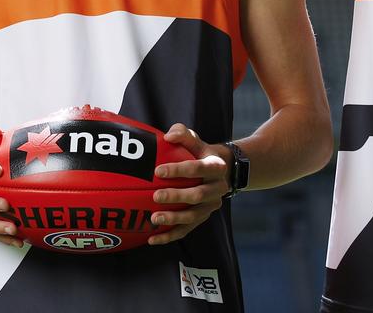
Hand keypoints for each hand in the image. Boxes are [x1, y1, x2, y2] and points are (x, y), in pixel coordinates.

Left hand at [148, 123, 229, 245]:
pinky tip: (151, 239)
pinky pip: (186, 230)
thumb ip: (182, 133)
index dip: (179, 170)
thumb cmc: (200, 153)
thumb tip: (168, 136)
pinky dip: (169, 236)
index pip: (198, 168)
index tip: (158, 171)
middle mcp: (217, 188)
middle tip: (156, 196)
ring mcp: (210, 206)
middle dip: (176, 197)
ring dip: (174, 219)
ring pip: (193, 216)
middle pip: (198, 195)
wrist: (221, 171)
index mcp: (215, 168)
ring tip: (154, 219)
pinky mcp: (202, 218)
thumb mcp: (195, 140)